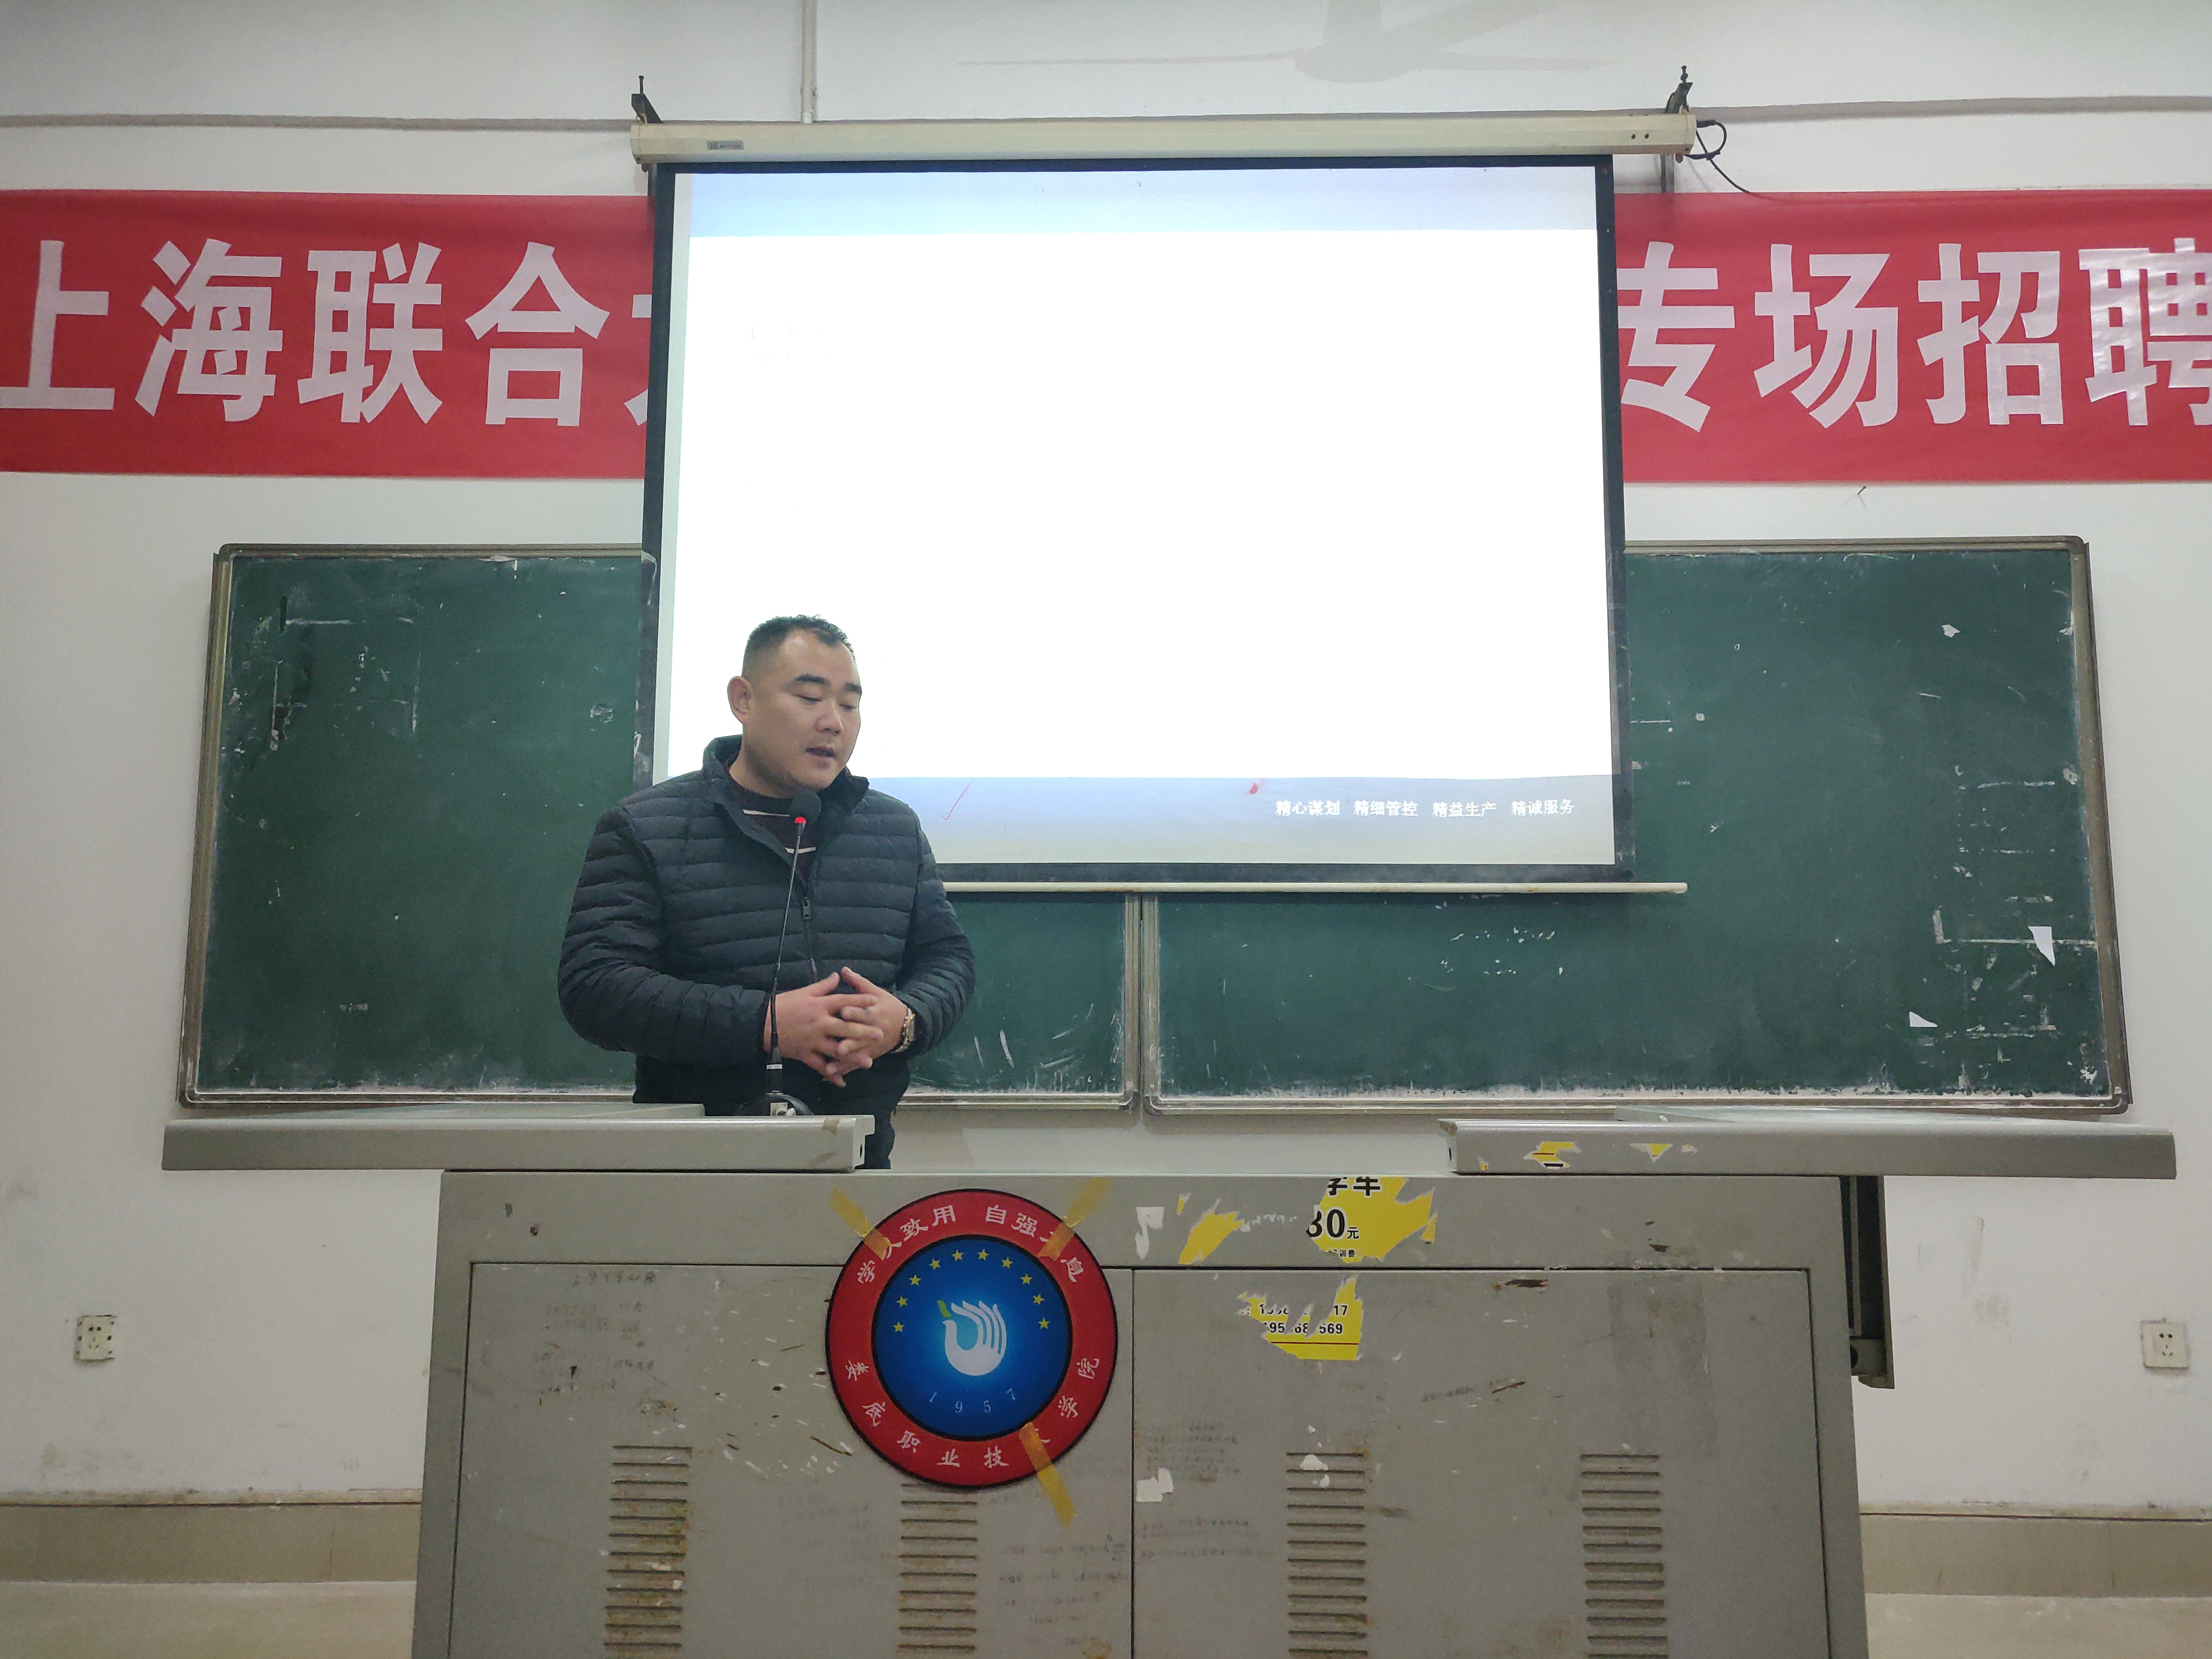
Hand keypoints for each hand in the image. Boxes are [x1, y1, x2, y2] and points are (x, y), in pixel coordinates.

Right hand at [763, 972, 881, 1084]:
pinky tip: (841, 1082)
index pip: (844, 1002)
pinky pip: (820, 1066)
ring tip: (868, 1062)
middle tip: (880, 1035)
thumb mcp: (803, 992)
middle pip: (846, 1027)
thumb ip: (823, 986)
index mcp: (820, 1006)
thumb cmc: (782, 1005)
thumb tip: (838, 975)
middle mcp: (820, 1023)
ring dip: (853, 1057)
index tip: (875, 1002)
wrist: (762, 1023)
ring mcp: (813, 1040)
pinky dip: (830, 1074)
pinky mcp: (805, 1054)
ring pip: (836, 1050)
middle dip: (864, 1032)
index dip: (860, 1001)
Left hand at [818, 967, 911, 1083]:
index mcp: (874, 1012)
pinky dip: (843, 1071)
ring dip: (843, 1062)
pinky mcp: (868, 1055)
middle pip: (860, 1036)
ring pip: (856, 1054)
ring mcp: (870, 1046)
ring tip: (829, 1067)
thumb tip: (843, 970)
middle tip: (838, 1046)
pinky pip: (854, 1065)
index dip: (854, 1011)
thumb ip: (858, 983)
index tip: (843, 1010)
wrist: (905, 1026)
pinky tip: (829, 1076)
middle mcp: (872, 1031)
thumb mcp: (876, 992)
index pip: (864, 1012)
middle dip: (849, 1041)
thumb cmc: (887, 1006)